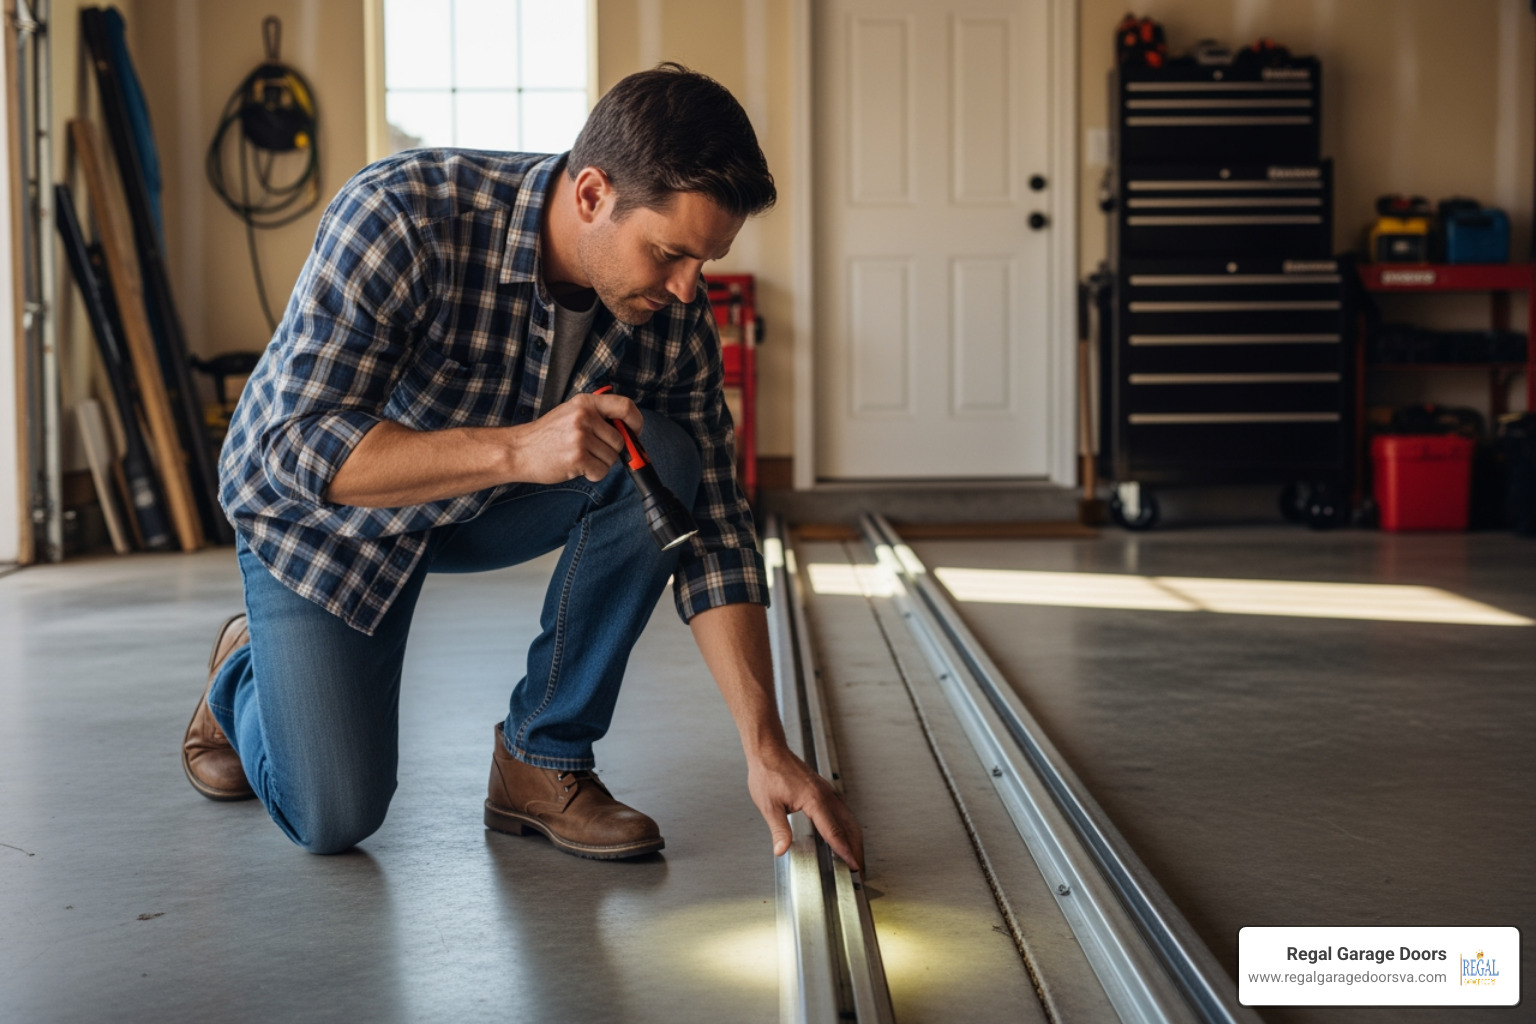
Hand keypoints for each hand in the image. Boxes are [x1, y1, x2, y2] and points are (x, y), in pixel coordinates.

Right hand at [509, 392, 643, 483]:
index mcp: (585, 402)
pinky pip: (602, 471)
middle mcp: (584, 417)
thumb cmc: (546, 435)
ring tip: (579, 458)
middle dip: (610, 451)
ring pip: (612, 458)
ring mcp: (580, 437)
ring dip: (600, 463)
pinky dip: (593, 474)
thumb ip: (596, 416)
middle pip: (620, 439)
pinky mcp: (577, 457)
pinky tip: (577, 467)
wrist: (518, 451)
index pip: (625, 406)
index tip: (634, 432)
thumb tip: (628, 429)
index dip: (636, 421)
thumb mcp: (570, 413)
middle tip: (591, 451)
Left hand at [747, 745, 864, 872]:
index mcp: (814, 799)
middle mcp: (825, 795)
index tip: (853, 865)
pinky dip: (847, 826)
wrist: (768, 750)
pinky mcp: (823, 790)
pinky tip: (843, 834)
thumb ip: (779, 830)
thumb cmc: (767, 772)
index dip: (845, 851)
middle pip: (849, 826)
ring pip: (848, 818)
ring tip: (854, 855)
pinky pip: (842, 811)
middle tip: (858, 868)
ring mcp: (826, 791)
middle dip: (856, 848)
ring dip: (854, 838)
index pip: (834, 831)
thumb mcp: (769, 805)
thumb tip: (781, 850)